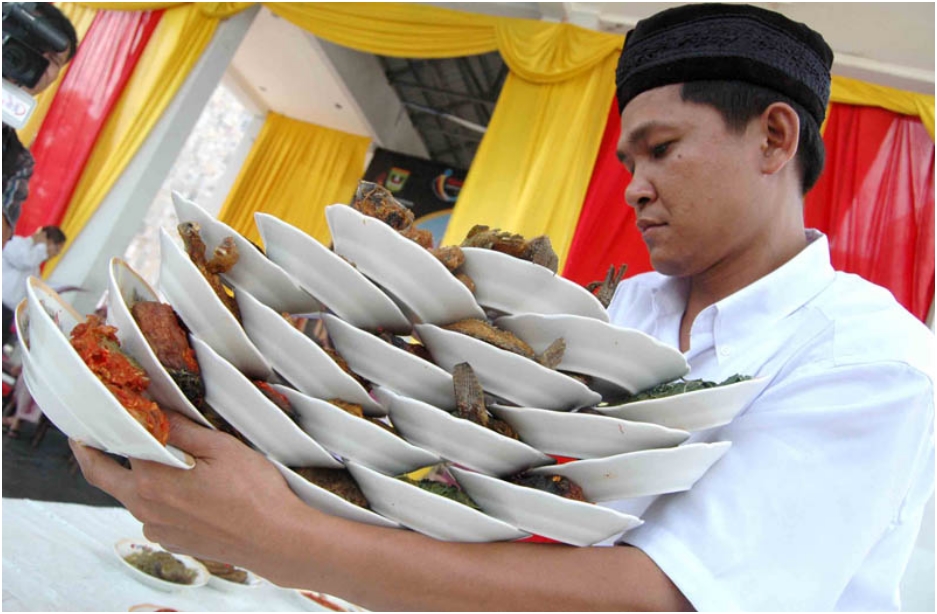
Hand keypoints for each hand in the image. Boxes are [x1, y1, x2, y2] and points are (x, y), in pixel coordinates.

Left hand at [69, 411, 304, 565]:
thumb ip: (181, 430)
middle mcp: (145, 508)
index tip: (106, 410)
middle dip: (91, 455)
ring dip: (134, 477)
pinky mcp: (173, 541)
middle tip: (82, 439)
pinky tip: (183, 489)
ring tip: (155, 459)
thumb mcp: (221, 448)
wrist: (276, 540)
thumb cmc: (255, 494)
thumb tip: (155, 411)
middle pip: (103, 477)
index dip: (111, 424)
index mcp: (152, 480)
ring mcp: (157, 528)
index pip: (116, 445)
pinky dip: (157, 498)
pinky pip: (153, 515)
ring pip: (132, 496)